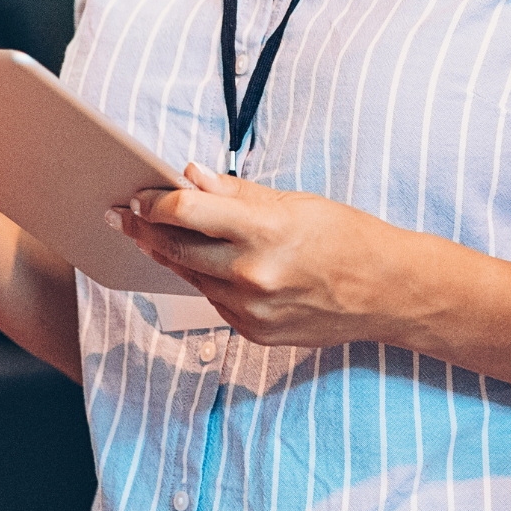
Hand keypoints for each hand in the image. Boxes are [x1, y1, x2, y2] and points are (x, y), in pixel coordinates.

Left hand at [111, 163, 429, 347]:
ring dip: (169, 255)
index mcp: (265, 232)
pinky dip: (205, 280)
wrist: (388, 293)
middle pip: (176, 248)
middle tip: (122, 216)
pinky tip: (203, 264)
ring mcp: (252, 310)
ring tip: (152, 236)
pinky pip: (214, 302)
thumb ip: (238, 193)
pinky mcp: (254, 333)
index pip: (186, 213)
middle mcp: (253, 275)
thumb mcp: (296, 203)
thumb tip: (192, 176)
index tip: (136, 194)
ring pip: (190, 277)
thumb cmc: (348, 239)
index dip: (153, 202)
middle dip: (145, 229)